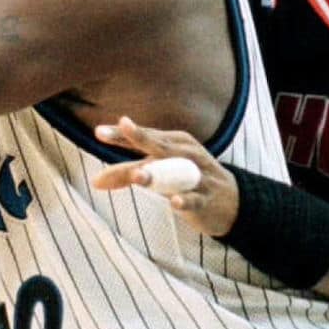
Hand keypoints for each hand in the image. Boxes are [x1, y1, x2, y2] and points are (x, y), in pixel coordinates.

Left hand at [92, 116, 239, 236]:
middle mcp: (186, 153)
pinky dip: (185, 200)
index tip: (99, 131)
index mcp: (173, 143)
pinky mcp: (207, 198)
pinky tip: (175, 202)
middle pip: (160, 145)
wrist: (232, 202)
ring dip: (157, 174)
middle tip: (123, 126)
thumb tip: (95, 181)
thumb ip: (128, 174)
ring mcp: (198, 175)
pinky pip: (195, 198)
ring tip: (137, 175)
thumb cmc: (187, 179)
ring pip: (176, 172)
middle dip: (140, 136)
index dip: (122, 134)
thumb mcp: (159, 173)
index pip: (144, 137)